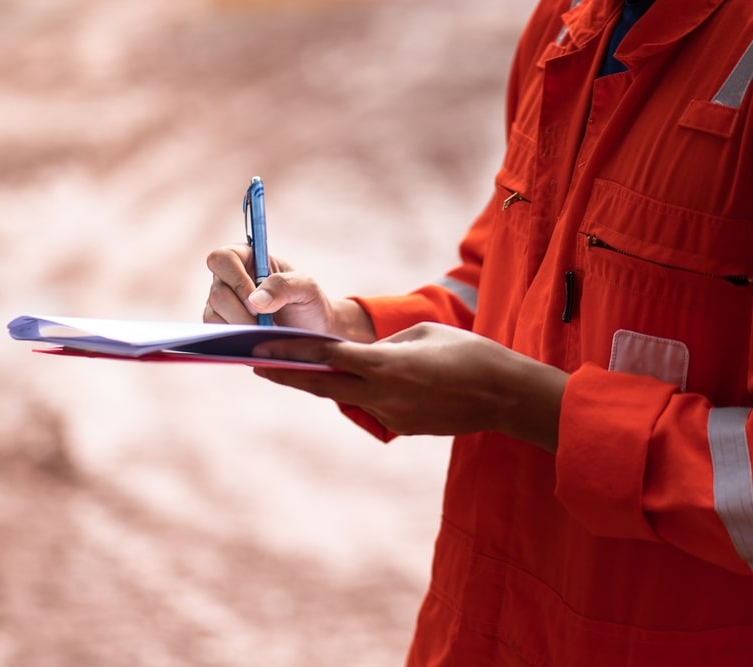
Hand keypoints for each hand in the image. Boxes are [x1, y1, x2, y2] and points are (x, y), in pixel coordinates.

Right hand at [203, 244, 375, 340]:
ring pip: (212, 316)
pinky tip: (255, 341)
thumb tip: (254, 301)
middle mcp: (228, 279)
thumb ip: (284, 285)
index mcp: (246, 258)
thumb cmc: (309, 302)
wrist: (313, 331)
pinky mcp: (221, 326)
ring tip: (266, 333)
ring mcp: (222, 304)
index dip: (235, 280)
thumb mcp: (306, 287)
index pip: (222, 259)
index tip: (256, 302)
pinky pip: (216, 334)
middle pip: (217, 293)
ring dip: (240, 329)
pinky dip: (235, 340)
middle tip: (266, 325)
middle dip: (242, 313)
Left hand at [249, 322, 567, 451]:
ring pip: (348, 397)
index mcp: (386, 366)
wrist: (508, 396)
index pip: (327, 358)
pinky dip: (363, 392)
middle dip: (287, 376)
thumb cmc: (470, 354)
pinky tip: (364, 380)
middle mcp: (383, 395)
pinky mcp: (402, 427)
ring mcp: (392, 415)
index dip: (291, 353)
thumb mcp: (423, 335)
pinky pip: (373, 405)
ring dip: (327, 383)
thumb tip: (360, 356)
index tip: (260, 349)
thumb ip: (384, 345)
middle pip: (323, 387)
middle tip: (255, 364)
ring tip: (302, 367)